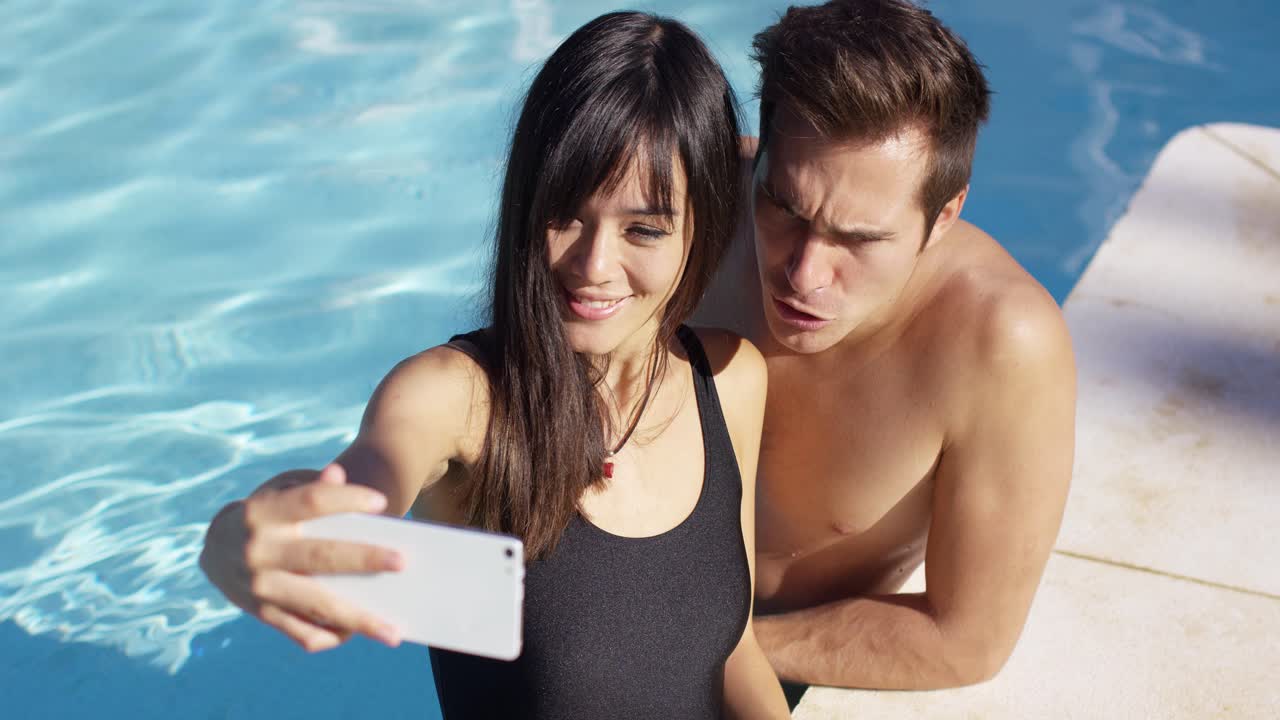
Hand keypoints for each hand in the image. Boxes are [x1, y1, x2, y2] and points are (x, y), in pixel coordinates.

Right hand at [199, 463, 404, 651]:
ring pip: (316, 604)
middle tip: (402, 562)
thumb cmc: (266, 512)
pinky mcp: (262, 613)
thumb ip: (311, 485)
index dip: (346, 499)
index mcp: (264, 512)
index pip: (310, 501)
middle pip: (320, 556)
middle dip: (364, 559)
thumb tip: (338, 475)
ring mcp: (259, 586)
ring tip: (393, 631)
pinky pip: (300, 632)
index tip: (380, 502)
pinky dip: (331, 636)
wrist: (216, 547)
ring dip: (358, 619)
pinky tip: (357, 633)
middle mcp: (259, 550)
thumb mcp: (280, 489)